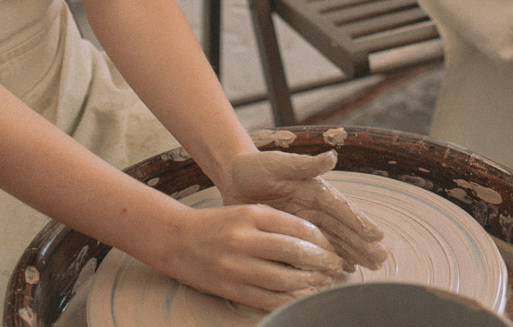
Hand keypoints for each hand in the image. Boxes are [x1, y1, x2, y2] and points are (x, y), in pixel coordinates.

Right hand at [154, 200, 344, 310]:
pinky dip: (289, 301)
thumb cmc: (219, 224)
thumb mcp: (247, 212)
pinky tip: (303, 298)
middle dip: (321, 262)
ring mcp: (235, 266)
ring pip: (283, 279)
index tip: (333, 247)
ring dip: (309, 284)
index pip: (297, 226)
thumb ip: (277, 221)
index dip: (321, 240)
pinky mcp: (230, 288)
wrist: (178, 240)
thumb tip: (314, 240)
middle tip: (335, 267)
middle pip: (293, 252)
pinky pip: (266, 299)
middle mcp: (244, 239)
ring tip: (323, 284)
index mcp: (251, 214)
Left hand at [221, 149, 387, 270]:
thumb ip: (304, 164)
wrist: (234, 179)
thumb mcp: (278, 163)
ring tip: (372, 266)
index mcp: (315, 190)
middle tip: (381, 258)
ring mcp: (306, 223)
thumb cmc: (256, 167)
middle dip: (363, 244)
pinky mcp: (292, 235)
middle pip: (344, 229)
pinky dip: (330, 260)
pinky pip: (315, 250)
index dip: (360, 222)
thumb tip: (332, 157)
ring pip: (335, 241)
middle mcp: (315, 208)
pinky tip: (344, 271)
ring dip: (353, 254)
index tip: (378, 235)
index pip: (342, 209)